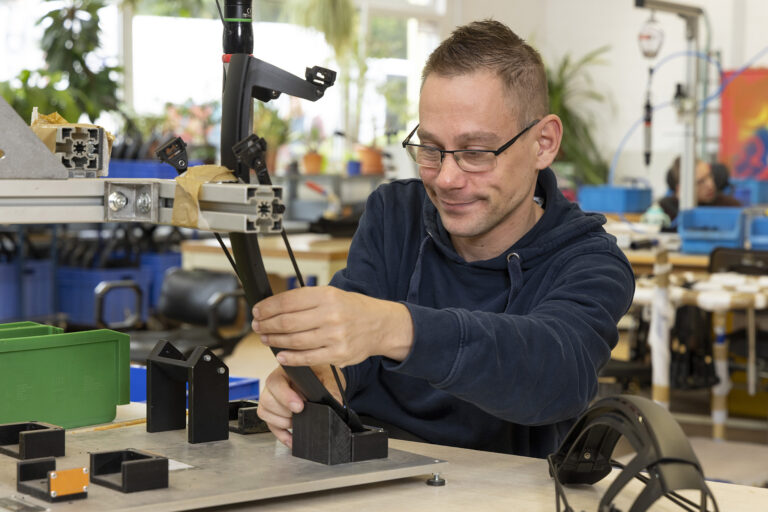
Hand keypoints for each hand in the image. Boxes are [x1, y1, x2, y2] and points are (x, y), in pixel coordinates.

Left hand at [252, 286, 412, 366]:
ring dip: (275, 340)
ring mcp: (335, 336)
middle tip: (257, 326)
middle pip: (288, 322)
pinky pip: (308, 358)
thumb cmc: (353, 309)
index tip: (257, 311)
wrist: (381, 325)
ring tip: (266, 338)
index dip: (268, 307)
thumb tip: (274, 307)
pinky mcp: (338, 354)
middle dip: (267, 325)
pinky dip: (290, 358)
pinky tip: (281, 355)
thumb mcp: (332, 294)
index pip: (288, 301)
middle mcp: (331, 314)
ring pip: (295, 340)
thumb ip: (306, 300)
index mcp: (327, 295)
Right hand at [257, 365, 344, 447]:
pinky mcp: (274, 412)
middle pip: (267, 400)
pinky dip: (282, 435)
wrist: (323, 376)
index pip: (275, 383)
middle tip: (301, 413)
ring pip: (265, 413)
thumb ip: (330, 388)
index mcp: (285, 371)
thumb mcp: (329, 376)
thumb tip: (334, 403)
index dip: (285, 397)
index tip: (299, 407)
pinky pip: (271, 426)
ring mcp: (271, 398)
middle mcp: (274, 385)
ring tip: (298, 420)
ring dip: (282, 422)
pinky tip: (293, 439)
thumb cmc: (322, 372)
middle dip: (285, 412)